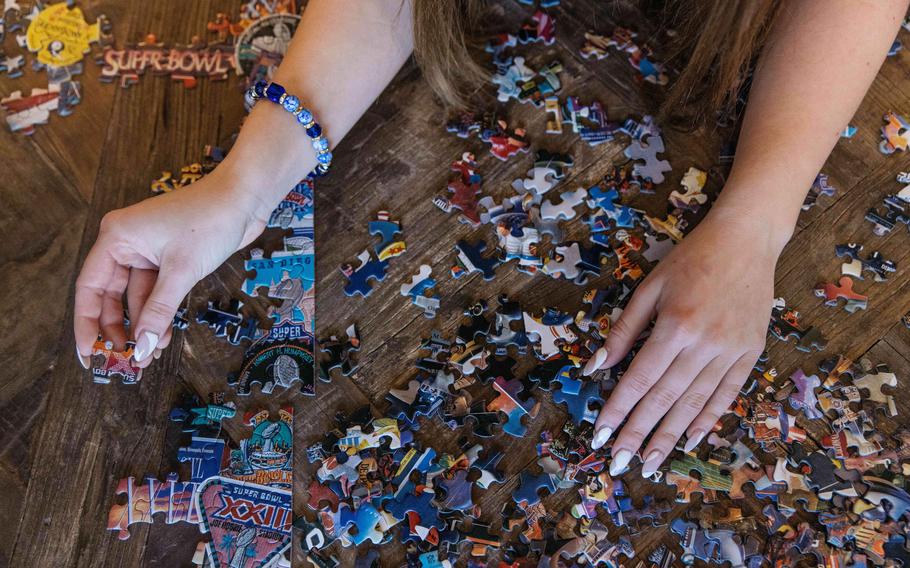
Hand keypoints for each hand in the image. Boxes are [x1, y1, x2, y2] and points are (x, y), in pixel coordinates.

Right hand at [74, 167, 269, 368]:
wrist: (244, 199)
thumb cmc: (210, 220)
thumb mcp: (182, 270)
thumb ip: (160, 310)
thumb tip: (143, 346)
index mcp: (116, 237)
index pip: (89, 287)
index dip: (86, 323)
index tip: (88, 353)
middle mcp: (126, 243)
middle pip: (111, 296)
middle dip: (119, 328)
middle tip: (125, 360)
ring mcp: (148, 251)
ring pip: (137, 297)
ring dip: (144, 325)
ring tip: (152, 353)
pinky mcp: (170, 258)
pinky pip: (157, 292)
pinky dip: (160, 313)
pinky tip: (165, 336)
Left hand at [583, 207, 780, 476]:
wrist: (746, 241)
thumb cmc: (691, 260)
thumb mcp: (649, 287)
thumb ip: (624, 330)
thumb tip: (597, 366)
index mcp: (675, 325)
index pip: (639, 379)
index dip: (618, 410)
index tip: (600, 436)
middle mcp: (704, 344)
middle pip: (665, 399)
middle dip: (639, 434)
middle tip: (620, 463)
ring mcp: (731, 351)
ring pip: (695, 404)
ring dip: (670, 436)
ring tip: (651, 462)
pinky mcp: (751, 353)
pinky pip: (727, 394)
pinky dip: (708, 419)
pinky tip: (691, 440)